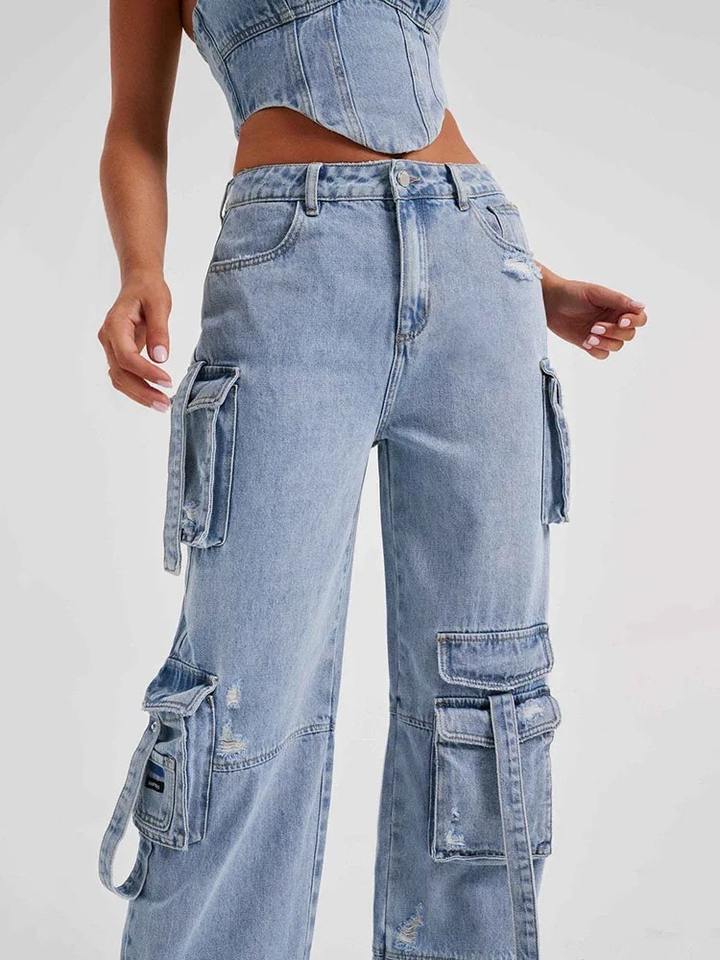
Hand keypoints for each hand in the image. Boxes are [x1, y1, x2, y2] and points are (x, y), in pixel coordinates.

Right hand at [98, 271, 172, 409]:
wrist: (139, 283)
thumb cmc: (149, 290)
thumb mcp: (159, 304)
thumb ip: (159, 331)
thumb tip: (160, 358)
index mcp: (116, 325)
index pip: (126, 357)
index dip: (146, 372)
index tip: (167, 381)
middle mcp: (108, 339)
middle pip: (120, 373)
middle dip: (142, 391)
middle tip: (165, 404)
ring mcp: (111, 348)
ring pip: (119, 379)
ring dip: (139, 395)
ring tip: (162, 405)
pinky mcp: (118, 354)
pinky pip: (124, 376)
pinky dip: (137, 389)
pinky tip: (154, 396)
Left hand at [540, 268, 647, 359]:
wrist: (549, 302)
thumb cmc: (572, 293)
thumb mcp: (596, 294)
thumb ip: (618, 300)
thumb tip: (641, 306)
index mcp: (618, 307)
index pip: (639, 318)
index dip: (634, 322)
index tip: (621, 321)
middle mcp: (613, 320)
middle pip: (629, 335)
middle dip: (615, 333)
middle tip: (596, 327)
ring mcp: (602, 333)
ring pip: (617, 346)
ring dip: (606, 343)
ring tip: (590, 335)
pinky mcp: (589, 343)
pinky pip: (602, 354)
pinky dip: (596, 350)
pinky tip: (585, 341)